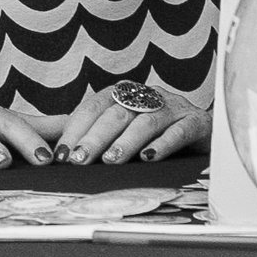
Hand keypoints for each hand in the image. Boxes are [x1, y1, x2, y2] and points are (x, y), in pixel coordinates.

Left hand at [56, 78, 211, 164]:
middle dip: (95, 137)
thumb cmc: (154, 135)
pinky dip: (164, 143)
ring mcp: (174, 107)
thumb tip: (52, 151)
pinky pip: (180, 130)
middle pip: (117, 113)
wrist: (205, 133)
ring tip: (111, 160)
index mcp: (124, 95)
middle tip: (80, 159)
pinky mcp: (198, 122)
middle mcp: (147, 97)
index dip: (76, 129)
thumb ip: (87, 137)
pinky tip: (150, 158)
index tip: (61, 154)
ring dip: (126, 141)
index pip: (94, 107)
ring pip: (147, 120)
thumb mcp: (119, 133)